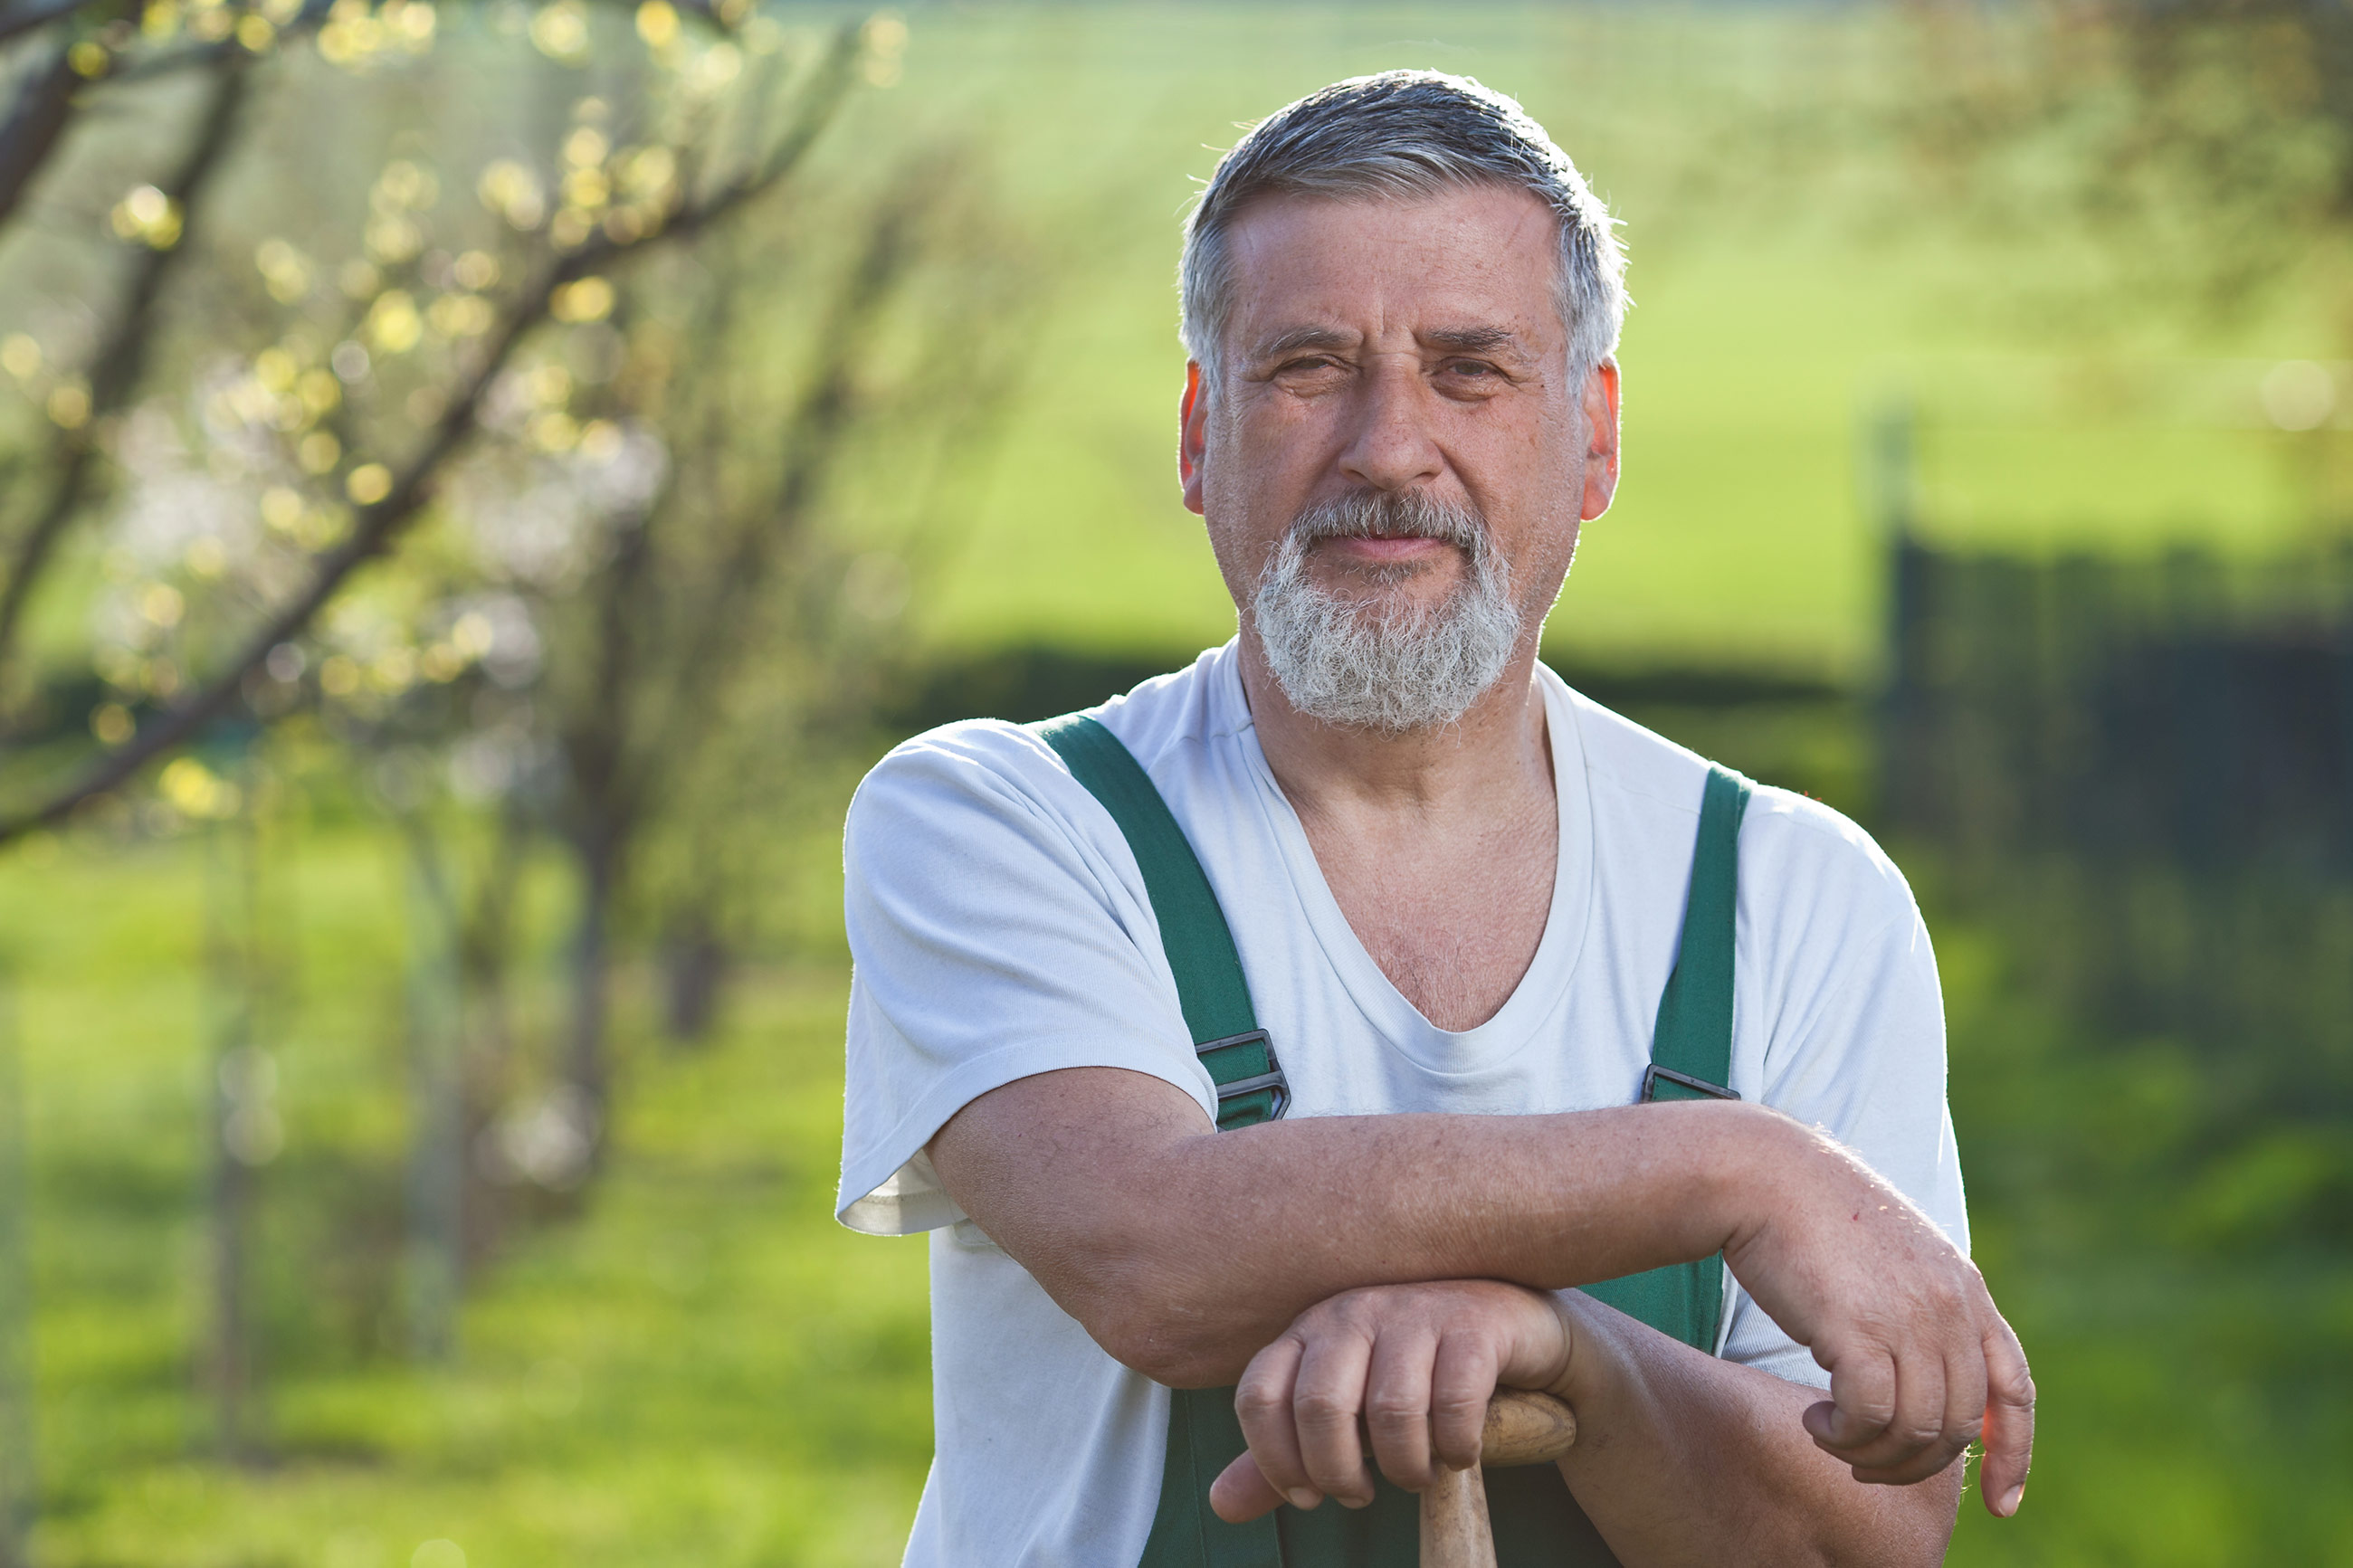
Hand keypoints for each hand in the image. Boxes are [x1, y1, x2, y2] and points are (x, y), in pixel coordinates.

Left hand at [1207, 1280, 1569, 1522]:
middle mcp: (1354, 1310)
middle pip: (1320, 1405)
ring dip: (1406, 1467)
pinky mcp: (1473, 1322)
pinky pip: (1456, 1400)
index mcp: (1310, 1330)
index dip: (1273, 1459)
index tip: (1307, 1497)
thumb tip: (1220, 1506)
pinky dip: (1457, 1447)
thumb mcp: (1348, 1413)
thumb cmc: (1417, 1375)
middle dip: (1339, 1471)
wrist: (1516, 1330)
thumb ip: (1289, 1454)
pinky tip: (1460, 1454)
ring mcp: (1414, 1310)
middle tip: (1362, 1496)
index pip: (1259, 1394)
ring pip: (1392, 1409)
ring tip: (1417, 1476)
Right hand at [1724, 1119, 2035, 1515]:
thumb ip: (1921, 1309)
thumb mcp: (1890, 1259)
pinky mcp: (1859, 1329)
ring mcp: (1909, 1317)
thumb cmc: (1808, 1218)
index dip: (2014, 1452)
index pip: (2012, 1386)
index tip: (2003, 1504)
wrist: (1760, 1175)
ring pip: (1917, 1431)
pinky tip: (1814, 1422)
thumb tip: (1923, 1383)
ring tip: (1831, 1437)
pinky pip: (1870, 1417)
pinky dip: (1844, 1436)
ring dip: (1873, 1453)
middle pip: (1958, 1425)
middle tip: (1864, 1464)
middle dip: (1914, 1464)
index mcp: (1965, 1288)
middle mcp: (1950, 1305)